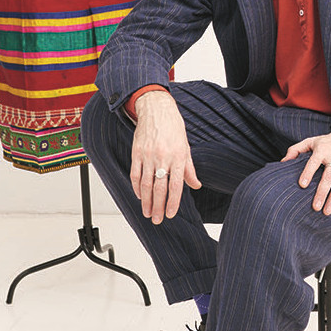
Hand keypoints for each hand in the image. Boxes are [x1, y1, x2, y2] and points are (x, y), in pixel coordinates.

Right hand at [129, 90, 201, 223]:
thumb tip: (196, 185)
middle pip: (160, 188)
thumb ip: (190, 169)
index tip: (170, 214)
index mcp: (178, 157)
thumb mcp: (186, 147)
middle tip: (157, 220)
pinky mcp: (137, 152)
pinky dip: (137, 187)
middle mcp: (163, 158)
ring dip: (146, 201)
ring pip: (146, 184)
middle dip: (158, 206)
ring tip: (148, 213)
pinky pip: (135, 174)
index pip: (176, 186)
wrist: (157, 110)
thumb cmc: (173, 127)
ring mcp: (148, 156)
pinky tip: (139, 196)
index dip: (173, 202)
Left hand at [281, 127, 330, 214]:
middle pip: (329, 177)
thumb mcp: (312, 141)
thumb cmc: (329, 141)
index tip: (302, 185)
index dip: (308, 172)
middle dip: (322, 193)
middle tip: (315, 207)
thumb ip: (296, 150)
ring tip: (326, 212)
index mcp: (322, 150)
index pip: (314, 162)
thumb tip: (283, 162)